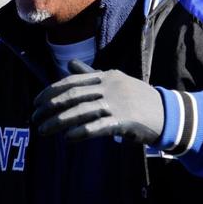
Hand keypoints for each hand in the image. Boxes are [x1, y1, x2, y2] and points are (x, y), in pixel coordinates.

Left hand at [32, 59, 163, 144]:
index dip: (50, 92)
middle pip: (72, 96)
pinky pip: (97, 127)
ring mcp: (117, 104)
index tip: (36, 103)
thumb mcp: (115, 82)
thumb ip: (90, 75)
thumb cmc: (137, 98)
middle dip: (49, 108)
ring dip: (58, 122)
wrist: (167, 114)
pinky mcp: (124, 121)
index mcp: (105, 77)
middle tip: (35, 118)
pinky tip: (67, 138)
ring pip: (81, 112)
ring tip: (44, 131)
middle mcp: (109, 87)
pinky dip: (80, 132)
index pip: (71, 82)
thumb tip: (69, 65)